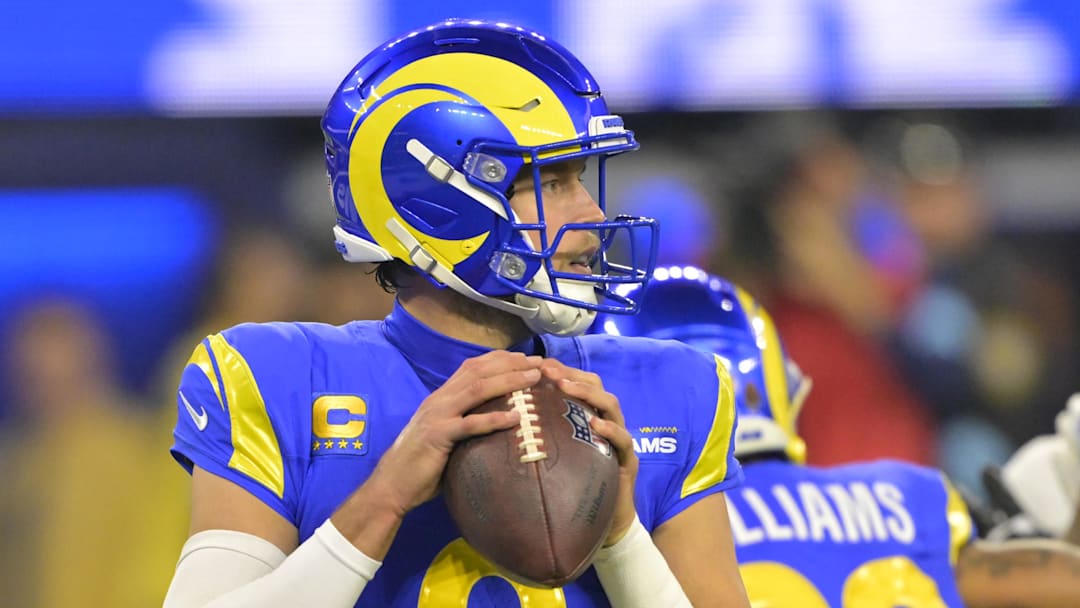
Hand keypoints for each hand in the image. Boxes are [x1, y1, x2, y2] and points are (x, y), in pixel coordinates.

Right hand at [369, 351, 542, 515]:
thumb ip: (466, 424)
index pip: (473, 367)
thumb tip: (498, 426)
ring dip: (508, 380)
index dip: (502, 359)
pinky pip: (469, 424)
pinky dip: (494, 418)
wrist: (391, 485)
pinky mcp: (438, 436)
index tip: (527, 359)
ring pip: (477, 389)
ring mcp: (438, 416)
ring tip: (533, 378)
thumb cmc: (422, 465)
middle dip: (511, 364)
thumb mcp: (446, 436)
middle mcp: (440, 399)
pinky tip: (515, 417)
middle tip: (539, 362)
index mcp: (442, 397)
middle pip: (479, 371)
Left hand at [539, 359, 638, 546]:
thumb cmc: (575, 486)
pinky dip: (610, 430)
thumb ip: (542, 437)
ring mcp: (619, 439)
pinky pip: (623, 440)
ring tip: (566, 387)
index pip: (578, 384)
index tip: (537, 364)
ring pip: (611, 405)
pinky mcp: (628, 460)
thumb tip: (506, 421)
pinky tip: (595, 426)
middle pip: (596, 386)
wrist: (605, 522)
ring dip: (588, 393)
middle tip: (548, 371)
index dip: (561, 371)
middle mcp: (606, 422)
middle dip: (572, 375)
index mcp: (588, 417)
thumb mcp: (556, 456)